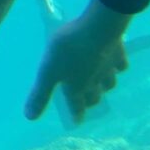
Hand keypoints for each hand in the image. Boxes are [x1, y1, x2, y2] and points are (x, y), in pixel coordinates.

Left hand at [25, 1, 132, 122]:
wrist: (98, 28)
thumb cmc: (68, 49)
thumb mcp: (48, 71)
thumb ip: (40, 93)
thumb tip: (30, 117)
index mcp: (77, 87)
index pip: (76, 106)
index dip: (76, 114)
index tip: (77, 121)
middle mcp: (95, 82)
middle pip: (94, 97)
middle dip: (89, 100)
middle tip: (85, 99)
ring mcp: (109, 69)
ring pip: (109, 83)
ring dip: (104, 85)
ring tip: (99, 82)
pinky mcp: (119, 54)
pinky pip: (120, 65)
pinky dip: (117, 67)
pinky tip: (114, 64)